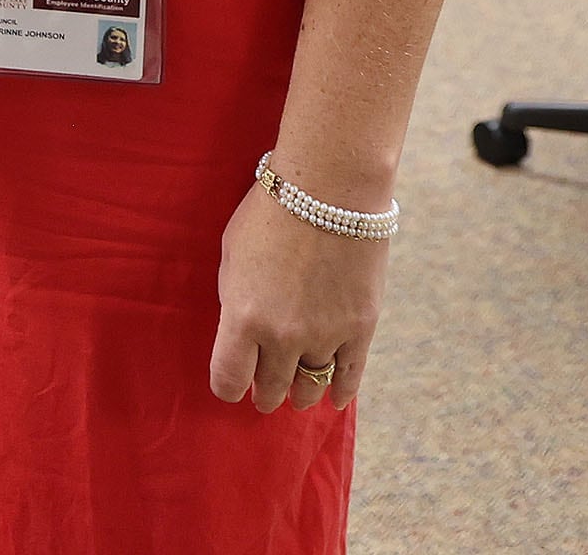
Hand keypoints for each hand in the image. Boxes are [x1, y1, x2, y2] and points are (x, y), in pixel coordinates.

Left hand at [208, 184, 384, 414]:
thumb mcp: (232, 254)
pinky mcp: (360, 328)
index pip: (228, 379)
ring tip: (295, 397)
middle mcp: (283, 335)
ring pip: (310, 385)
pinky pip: (350, 375)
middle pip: (271, 388)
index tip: (230, 385)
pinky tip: (334, 399)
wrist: (329, 189)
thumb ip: (235, 299)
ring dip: (300, 395)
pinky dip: (340, 392)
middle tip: (263, 396)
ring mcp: (325, 334)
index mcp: (242, 317)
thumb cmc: (269, 212)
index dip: (227, 387)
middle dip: (264, 394)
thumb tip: (239, 332)